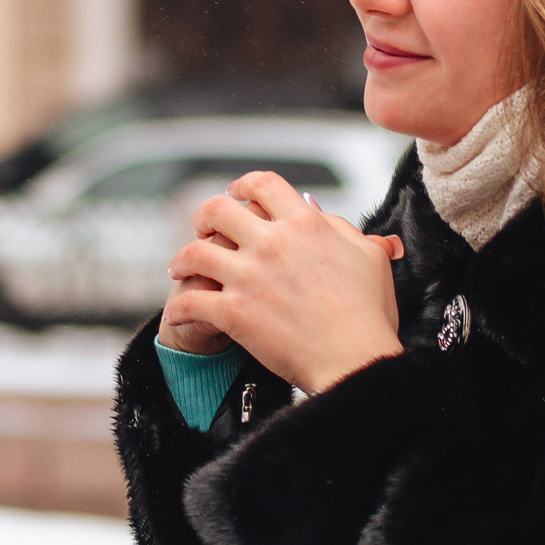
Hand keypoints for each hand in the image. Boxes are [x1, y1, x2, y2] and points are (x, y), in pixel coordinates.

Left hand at [164, 171, 404, 394]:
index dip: (244, 185)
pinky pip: (190, 302)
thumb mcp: (368, 258)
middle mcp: (272, 243)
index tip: (236, 192)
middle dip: (205, 216)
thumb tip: (320, 211)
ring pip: (195, 253)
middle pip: (219, 210)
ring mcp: (249, 276)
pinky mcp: (233, 312)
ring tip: (180, 267)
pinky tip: (176, 313)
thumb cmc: (367, 314)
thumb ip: (343, 229)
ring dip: (183, 258)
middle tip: (203, 227)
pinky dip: (178, 308)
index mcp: (304, 225)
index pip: (264, 186)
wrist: (354, 359)